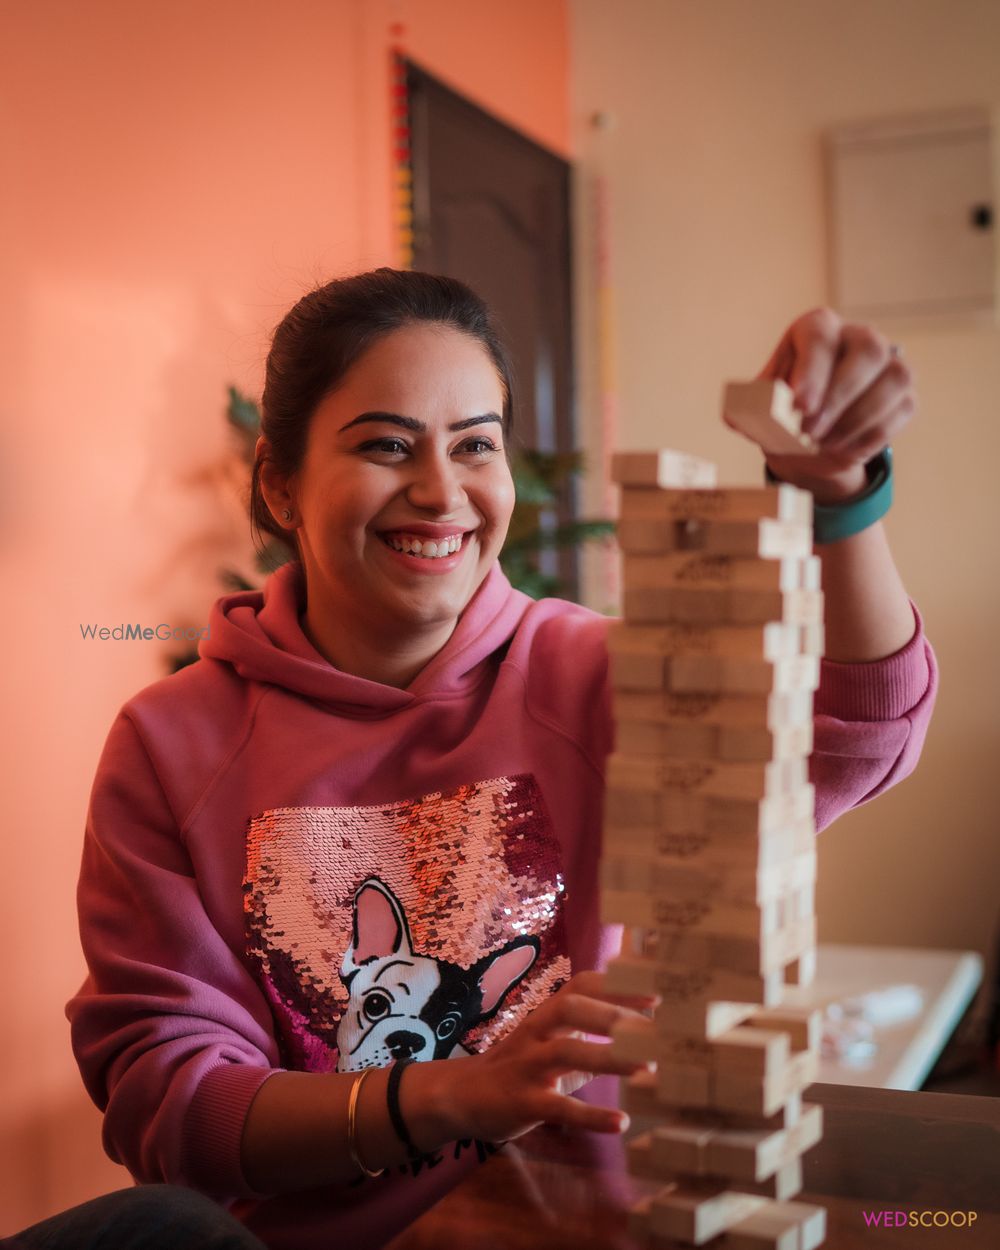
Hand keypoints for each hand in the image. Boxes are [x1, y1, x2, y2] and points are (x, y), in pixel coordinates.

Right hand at [446, 971, 655, 1143]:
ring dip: (609, 1058)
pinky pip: (559, 1107)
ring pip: (567, 1052)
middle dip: (613, 1014)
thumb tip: (639, 1038)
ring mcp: (528, 1066)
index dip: (617, 986)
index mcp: (546, 1015)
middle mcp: (537, 1032)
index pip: (581, 986)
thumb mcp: (551, 1043)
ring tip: (648, 1068)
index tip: (657, 994)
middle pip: (572, 1008)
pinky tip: (621, 1122)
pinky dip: (592, 1116)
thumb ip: (588, 1039)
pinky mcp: (523, 1102)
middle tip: (654, 1030)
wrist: (461, 1095)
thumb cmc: (518, 1067)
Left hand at [753, 307, 914, 502]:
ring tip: (825, 445)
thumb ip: (750, 407)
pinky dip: (873, 435)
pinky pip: (902, 408)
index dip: (812, 368)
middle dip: (839, 396)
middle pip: (868, 350)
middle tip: (809, 432)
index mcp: (816, 329)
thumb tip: (739, 416)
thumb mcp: (758, 407)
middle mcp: (857, 337)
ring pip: (894, 378)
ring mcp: (887, 363)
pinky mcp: (904, 393)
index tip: (800, 404)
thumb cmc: (781, 412)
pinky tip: (845, 451)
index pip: (819, 335)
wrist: (808, 441)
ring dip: (858, 418)